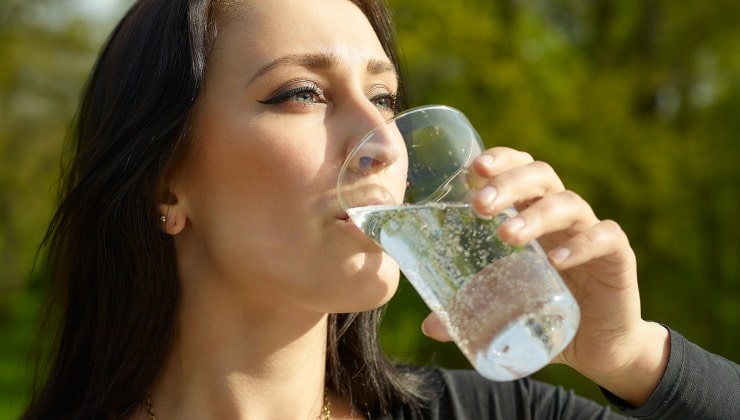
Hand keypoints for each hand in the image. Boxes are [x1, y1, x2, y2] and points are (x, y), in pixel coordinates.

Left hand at [421, 147, 668, 405]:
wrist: (599, 346)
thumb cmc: (545, 313)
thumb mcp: (504, 308)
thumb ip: (469, 311)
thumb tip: (430, 327)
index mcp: (531, 213)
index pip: (517, 168)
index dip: (498, 160)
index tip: (471, 169)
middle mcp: (561, 216)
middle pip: (540, 176)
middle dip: (508, 183)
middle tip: (479, 206)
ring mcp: (590, 232)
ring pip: (568, 204)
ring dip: (535, 214)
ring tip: (506, 235)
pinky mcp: (617, 258)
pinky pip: (605, 237)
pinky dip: (582, 244)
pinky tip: (556, 260)